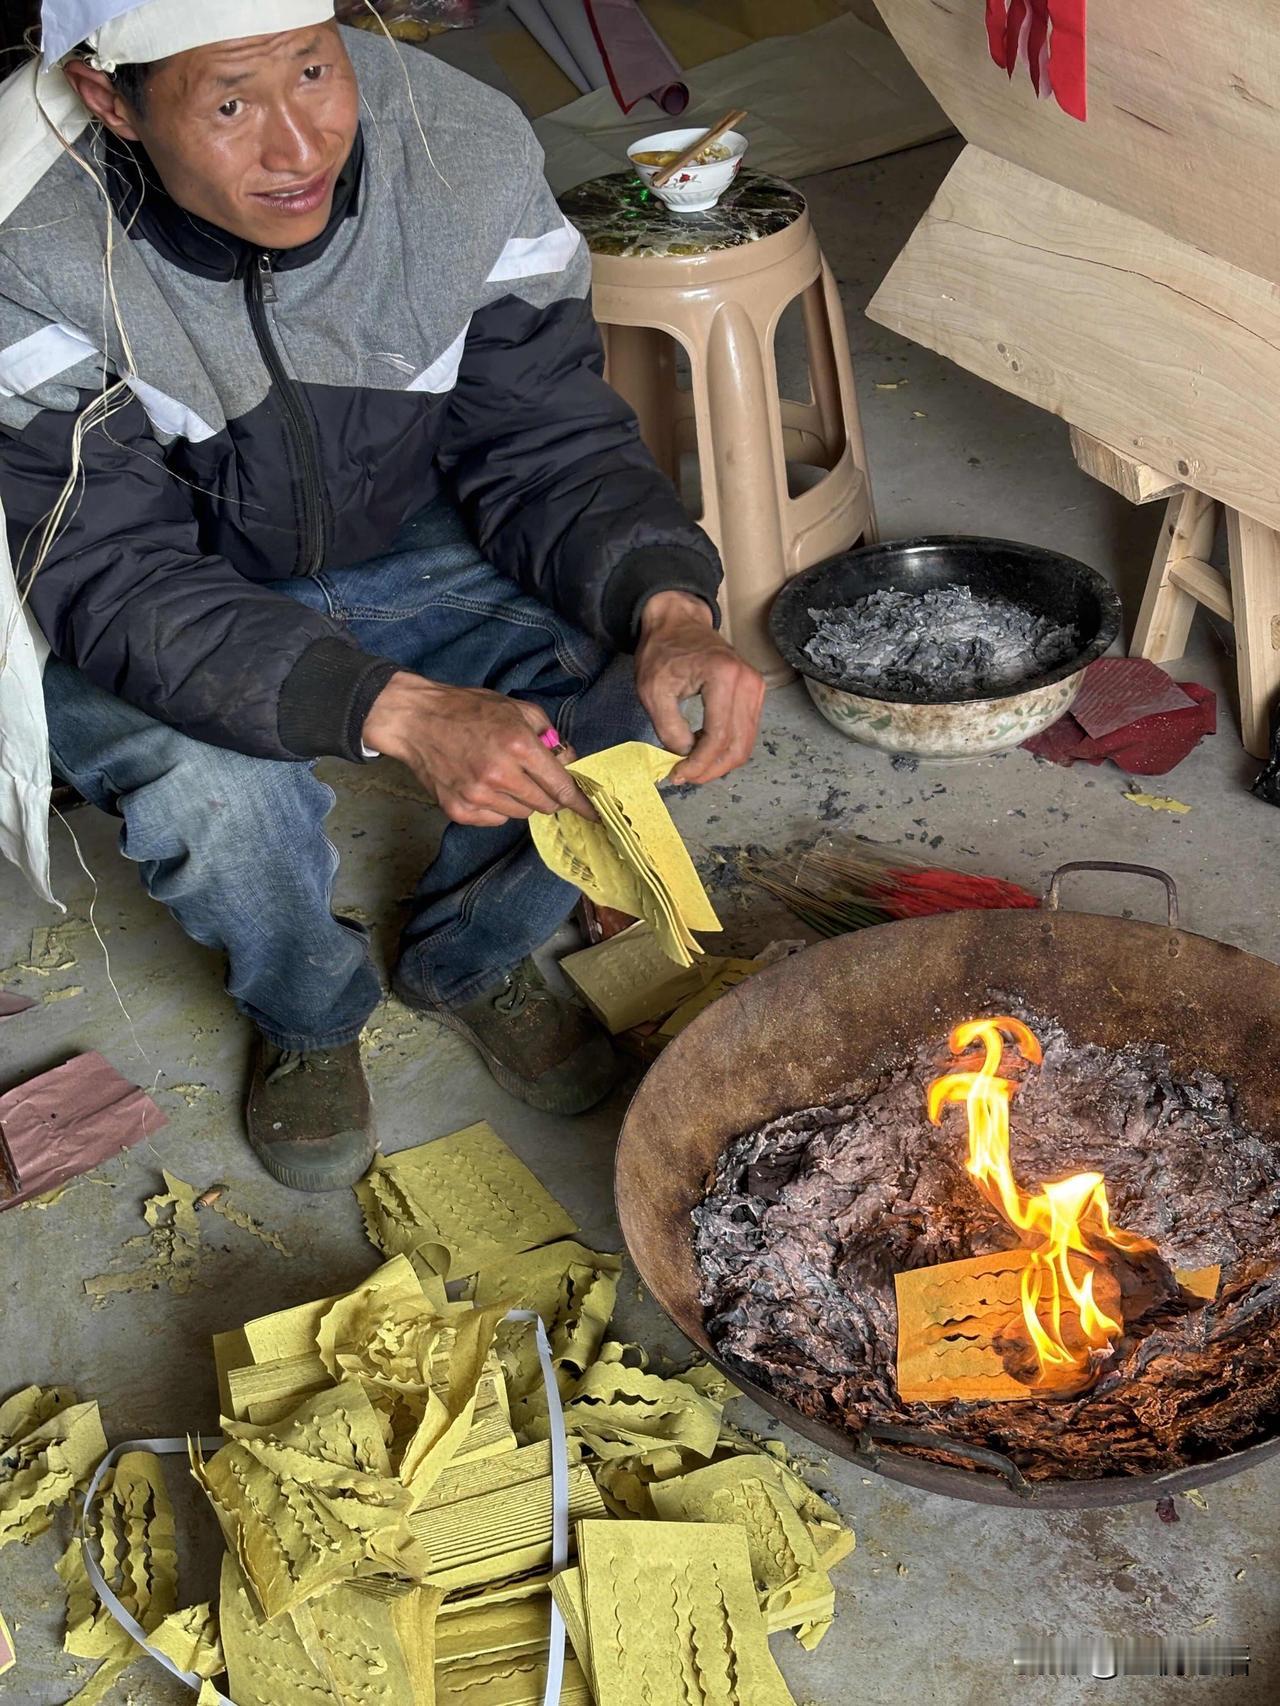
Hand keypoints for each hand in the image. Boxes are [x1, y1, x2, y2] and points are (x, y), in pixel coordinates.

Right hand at [362, 672, 592, 826]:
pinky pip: (496, 819)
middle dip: (548, 795)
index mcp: (518, 746)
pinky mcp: (460, 810)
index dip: (580, 802)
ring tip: (503, 775)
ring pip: (521, 814)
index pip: (561, 786)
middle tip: (535, 778)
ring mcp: (478, 796)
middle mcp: (500, 775)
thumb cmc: (467, 709)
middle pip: (544, 805)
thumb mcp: (515, 708)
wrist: (416, 721)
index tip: (593, 813)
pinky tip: (484, 785)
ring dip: (521, 799)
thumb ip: (548, 735)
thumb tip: (569, 762)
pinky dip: (498, 807)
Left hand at [634, 591, 764, 782]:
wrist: (678, 622)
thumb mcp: (652, 691)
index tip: (678, 774)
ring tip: (691, 763)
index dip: (699, 764)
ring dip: (719, 761)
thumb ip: (669, 728)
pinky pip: (746, 731)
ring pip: (745, 743)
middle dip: (711, 769)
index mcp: (723, 677)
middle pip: (738, 745)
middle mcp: (747, 682)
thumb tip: (685, 756)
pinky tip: (702, 746)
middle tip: (685, 776)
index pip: (718, 737)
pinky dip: (726, 747)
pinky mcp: (755, 692)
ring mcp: (756, 687)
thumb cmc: (663, 651)